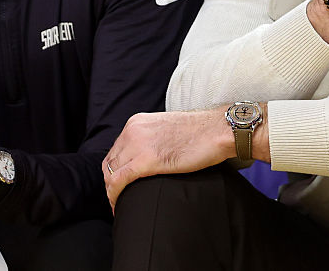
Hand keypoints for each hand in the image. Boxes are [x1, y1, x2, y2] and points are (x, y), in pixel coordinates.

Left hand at [103, 109, 240, 208]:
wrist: (218, 129)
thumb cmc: (201, 132)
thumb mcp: (167, 128)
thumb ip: (153, 139)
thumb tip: (149, 156)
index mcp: (137, 122)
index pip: (115, 149)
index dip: (114, 170)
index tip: (121, 184)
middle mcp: (133, 130)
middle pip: (109, 162)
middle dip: (110, 182)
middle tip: (120, 197)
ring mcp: (138, 144)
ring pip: (110, 173)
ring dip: (112, 192)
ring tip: (120, 204)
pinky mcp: (146, 161)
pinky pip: (119, 181)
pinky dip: (114, 196)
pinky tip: (118, 206)